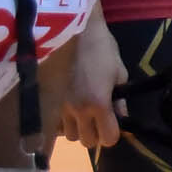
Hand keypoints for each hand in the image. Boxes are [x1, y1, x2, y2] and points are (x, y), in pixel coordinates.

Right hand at [57, 13, 125, 148]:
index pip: (108, 138)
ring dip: (79, 129)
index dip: (113, 134)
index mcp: (98, 103)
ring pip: (69, 136)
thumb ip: (120, 100)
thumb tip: (122, 117)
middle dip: (96, 134)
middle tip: (100, 119)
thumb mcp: (119, 73)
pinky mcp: (50, 100)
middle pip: (87, 142)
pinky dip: (64, 122)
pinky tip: (70, 109)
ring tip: (84, 114)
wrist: (75, 30)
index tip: (115, 124)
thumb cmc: (103, 48)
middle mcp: (78, 110)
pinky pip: (56, 124)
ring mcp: (61, 106)